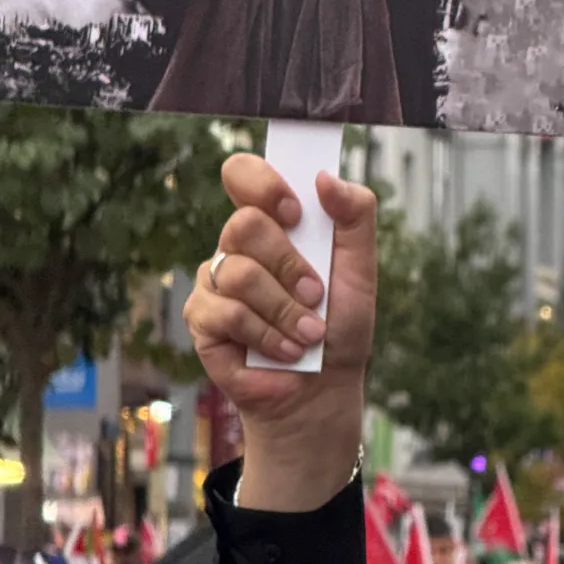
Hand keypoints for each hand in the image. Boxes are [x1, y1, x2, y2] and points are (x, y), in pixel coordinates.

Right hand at [183, 153, 376, 510]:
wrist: (324, 389)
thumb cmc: (340, 326)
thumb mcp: (361, 268)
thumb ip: (355, 216)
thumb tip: (325, 178)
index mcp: (274, 223)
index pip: (243, 174)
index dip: (263, 184)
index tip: (295, 211)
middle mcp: (238, 246)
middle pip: (243, 224)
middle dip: (289, 264)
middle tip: (316, 294)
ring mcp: (215, 281)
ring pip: (238, 272)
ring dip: (284, 308)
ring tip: (309, 333)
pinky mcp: (202, 319)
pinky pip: (226, 312)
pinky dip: (266, 334)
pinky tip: (286, 350)